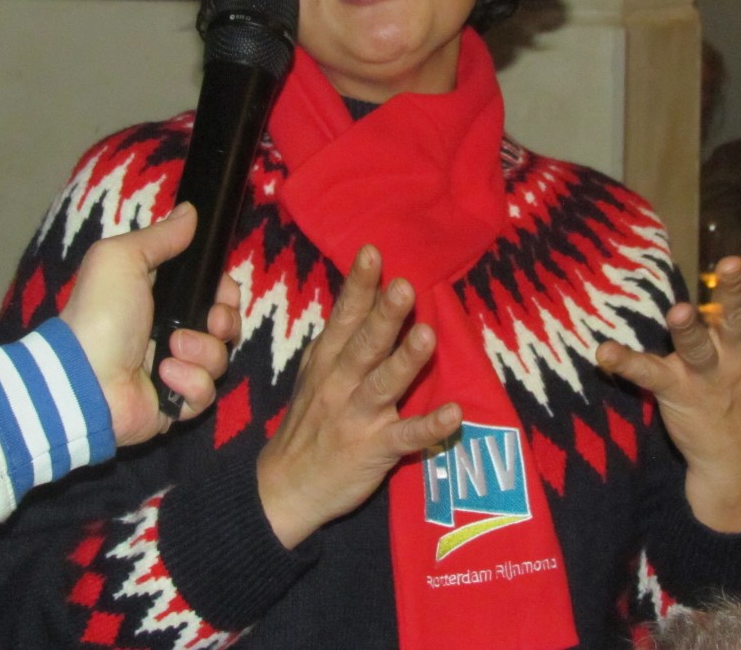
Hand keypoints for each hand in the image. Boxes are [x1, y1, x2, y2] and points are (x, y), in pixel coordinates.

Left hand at [61, 203, 240, 446]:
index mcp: (160, 299)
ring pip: (219, 359)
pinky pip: (205, 394)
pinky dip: (188, 383)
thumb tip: (190, 211)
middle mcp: (170, 333)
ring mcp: (174, 371)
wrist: (84, 378)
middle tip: (209, 321)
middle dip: (224, 321)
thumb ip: (160, 236)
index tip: (220, 291)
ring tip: (170, 351)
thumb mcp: (123, 258)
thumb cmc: (101, 313)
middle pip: (225, 325)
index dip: (224, 291)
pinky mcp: (176, 405)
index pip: (213, 293)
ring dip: (201, 352)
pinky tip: (163, 377)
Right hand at [256, 244, 461, 549]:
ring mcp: (357, 417)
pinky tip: (454, 414)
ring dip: (406, 360)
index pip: (344, 317)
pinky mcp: (374, 450)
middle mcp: (340, 383)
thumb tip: (365, 296)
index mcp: (327, 360)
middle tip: (404, 286)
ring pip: (383, 384)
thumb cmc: (308, 423)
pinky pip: (406, 438)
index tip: (373, 252)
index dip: (359, 285)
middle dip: (384, 316)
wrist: (286, 488)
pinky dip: (430, 427)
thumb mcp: (313, 374)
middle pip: (364, 344)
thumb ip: (340, 339)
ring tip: (428, 335)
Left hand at [596, 226, 740, 532]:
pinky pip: (648, 375)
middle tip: (731, 264)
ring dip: (688, 330)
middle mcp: (740, 353)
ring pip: (698, 348)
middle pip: (737, 316)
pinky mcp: (678, 394)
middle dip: (733, 291)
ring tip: (678, 311)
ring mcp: (709, 376)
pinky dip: (626, 363)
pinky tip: (604, 352)